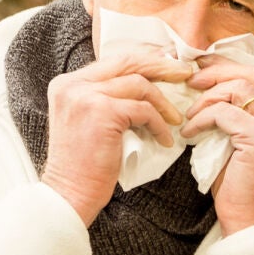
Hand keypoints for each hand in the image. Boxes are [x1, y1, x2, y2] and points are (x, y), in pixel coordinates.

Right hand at [41, 43, 191, 225]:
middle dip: (161, 66)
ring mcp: (86, 96)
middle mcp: (73, 84)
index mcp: (68, 83)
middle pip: (127, 62)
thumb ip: (107, 98)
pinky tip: (164, 139)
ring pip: (139, 84)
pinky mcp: (102, 112)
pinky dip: (159, 124)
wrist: (70, 193)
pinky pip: (143, 110)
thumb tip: (145, 83)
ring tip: (175, 120)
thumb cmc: (84, 164)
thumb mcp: (90, 120)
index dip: (145, 61)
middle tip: (184, 74)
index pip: (114, 61)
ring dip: (163, 103)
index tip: (167, 67)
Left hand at [182, 55, 253, 235]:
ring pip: (238, 89)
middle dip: (217, 72)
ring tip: (191, 115)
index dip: (229, 66)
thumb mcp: (239, 140)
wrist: (248, 219)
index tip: (203, 67)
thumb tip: (208, 82)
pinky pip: (224, 113)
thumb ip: (236, 112)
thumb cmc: (240, 183)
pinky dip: (202, 118)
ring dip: (207, 98)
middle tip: (192, 79)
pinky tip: (190, 133)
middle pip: (251, 75)